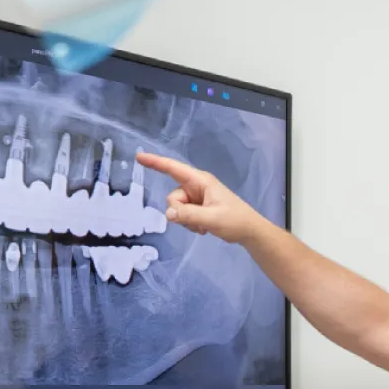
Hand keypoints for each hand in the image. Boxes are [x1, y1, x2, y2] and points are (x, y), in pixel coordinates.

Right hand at [135, 152, 266, 243]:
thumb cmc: (234, 220)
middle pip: (173, 197)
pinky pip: (183, 214)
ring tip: (203, 225)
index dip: (155, 162)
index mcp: (201, 181)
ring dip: (186, 220)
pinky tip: (203, 228)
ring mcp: (197, 197)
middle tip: (198, 221)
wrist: (249, 231)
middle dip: (179, 212)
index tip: (139, 157)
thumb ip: (188, 216)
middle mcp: (196, 186)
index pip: (173, 168)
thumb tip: (168, 213)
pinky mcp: (198, 207)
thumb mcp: (211, 219)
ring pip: (177, 208)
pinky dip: (190, 223)